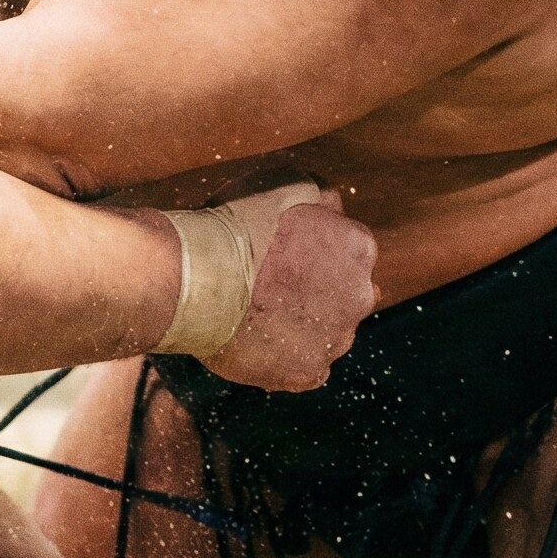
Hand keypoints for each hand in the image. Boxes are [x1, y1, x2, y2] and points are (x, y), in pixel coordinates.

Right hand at [200, 188, 378, 392]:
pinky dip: (288, 358)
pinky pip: (307, 367)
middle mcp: (359, 295)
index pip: (349, 249)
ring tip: (259, 315)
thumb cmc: (235, 225)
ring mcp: (336, 338)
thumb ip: (317, 195)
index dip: (316, 249)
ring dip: (305, 325)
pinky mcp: (308, 372)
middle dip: (321, 290)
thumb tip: (331, 202)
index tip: (287, 251)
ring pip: (329, 333)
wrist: (197, 278)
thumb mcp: (283, 186)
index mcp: (358, 246)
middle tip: (275, 284)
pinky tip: (259, 343)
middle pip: (347, 293)